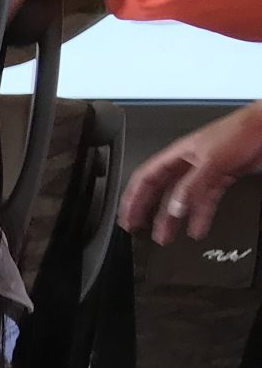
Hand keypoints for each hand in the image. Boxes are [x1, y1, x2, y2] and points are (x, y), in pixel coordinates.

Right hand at [120, 101, 261, 244]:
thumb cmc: (242, 131)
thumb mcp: (211, 161)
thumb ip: (190, 186)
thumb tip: (173, 209)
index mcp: (179, 154)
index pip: (146, 178)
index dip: (133, 198)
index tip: (126, 216)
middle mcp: (189, 163)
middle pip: (161, 190)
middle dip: (148, 211)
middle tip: (138, 229)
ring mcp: (206, 171)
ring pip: (182, 200)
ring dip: (173, 218)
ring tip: (166, 236)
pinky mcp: (223, 178)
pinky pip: (205, 201)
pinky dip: (200, 215)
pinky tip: (197, 227)